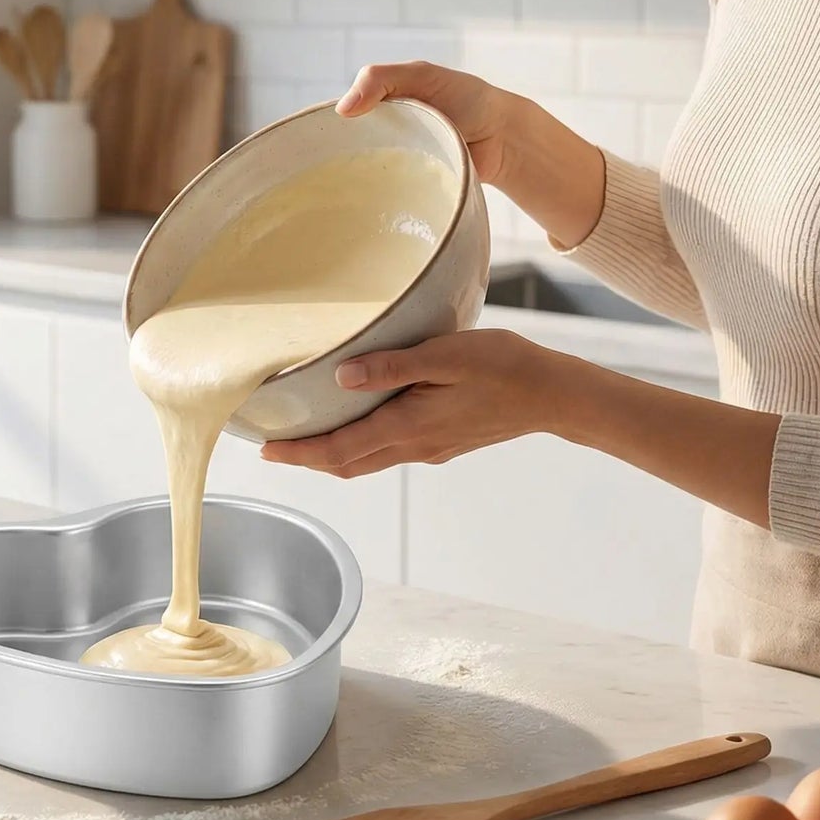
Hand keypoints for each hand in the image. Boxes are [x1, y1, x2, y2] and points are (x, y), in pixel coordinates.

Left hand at [260, 330, 571, 477]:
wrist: (553, 394)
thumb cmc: (503, 366)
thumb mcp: (446, 355)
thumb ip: (392, 367)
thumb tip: (341, 376)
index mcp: (409, 427)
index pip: (340, 450)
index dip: (300, 453)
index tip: (266, 450)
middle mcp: (415, 446)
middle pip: (347, 464)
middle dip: (308, 458)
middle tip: (274, 447)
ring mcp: (430, 449)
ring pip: (368, 461)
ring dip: (333, 454)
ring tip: (306, 437)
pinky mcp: (444, 443)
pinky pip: (389, 451)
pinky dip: (361, 445)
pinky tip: (358, 424)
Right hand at [340, 60, 606, 247]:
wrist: (504, 139)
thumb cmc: (467, 99)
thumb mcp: (421, 76)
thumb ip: (381, 80)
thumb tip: (342, 110)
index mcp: (381, 106)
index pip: (340, 120)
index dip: (325, 131)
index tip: (313, 144)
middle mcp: (384, 135)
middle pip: (346, 151)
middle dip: (333, 162)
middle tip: (321, 175)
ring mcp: (397, 163)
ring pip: (363, 176)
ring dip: (355, 183)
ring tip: (340, 194)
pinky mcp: (410, 188)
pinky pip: (386, 196)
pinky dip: (377, 200)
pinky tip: (365, 207)